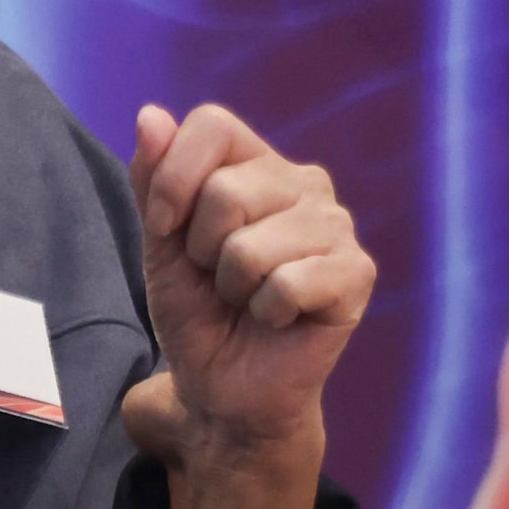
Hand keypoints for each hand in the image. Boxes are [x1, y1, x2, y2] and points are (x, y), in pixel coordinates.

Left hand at [119, 102, 374, 508]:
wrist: (226, 393)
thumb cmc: (199, 314)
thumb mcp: (161, 244)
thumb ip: (155, 180)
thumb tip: (151, 115)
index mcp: (259, 163)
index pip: (212, 125)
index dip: (173, 179)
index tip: (166, 229)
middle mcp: (304, 183)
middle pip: (227, 191)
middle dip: (201, 250)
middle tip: (219, 279)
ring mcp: (336, 226)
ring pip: (252, 245)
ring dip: (234, 288)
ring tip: (249, 301)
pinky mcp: (356, 274)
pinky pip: (289, 283)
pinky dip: (268, 312)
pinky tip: (280, 320)